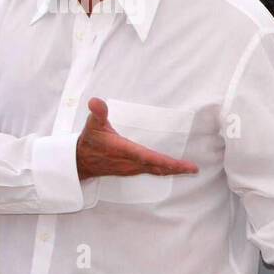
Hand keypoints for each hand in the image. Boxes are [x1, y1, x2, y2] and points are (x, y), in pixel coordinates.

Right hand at [76, 98, 198, 180]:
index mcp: (125, 150)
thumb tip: (95, 101)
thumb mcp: (92, 124)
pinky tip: (173, 170)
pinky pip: (152, 172)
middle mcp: (130, 162)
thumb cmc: (89, 141)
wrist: (80, 162)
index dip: (164, 162)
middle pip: (157, 167)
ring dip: (172, 171)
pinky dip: (164, 171)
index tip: (179, 164)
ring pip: (155, 171)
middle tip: (193, 169)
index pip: (148, 157)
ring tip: (189, 170)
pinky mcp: (132, 170)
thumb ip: (97, 113)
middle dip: (176, 168)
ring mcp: (132, 168)